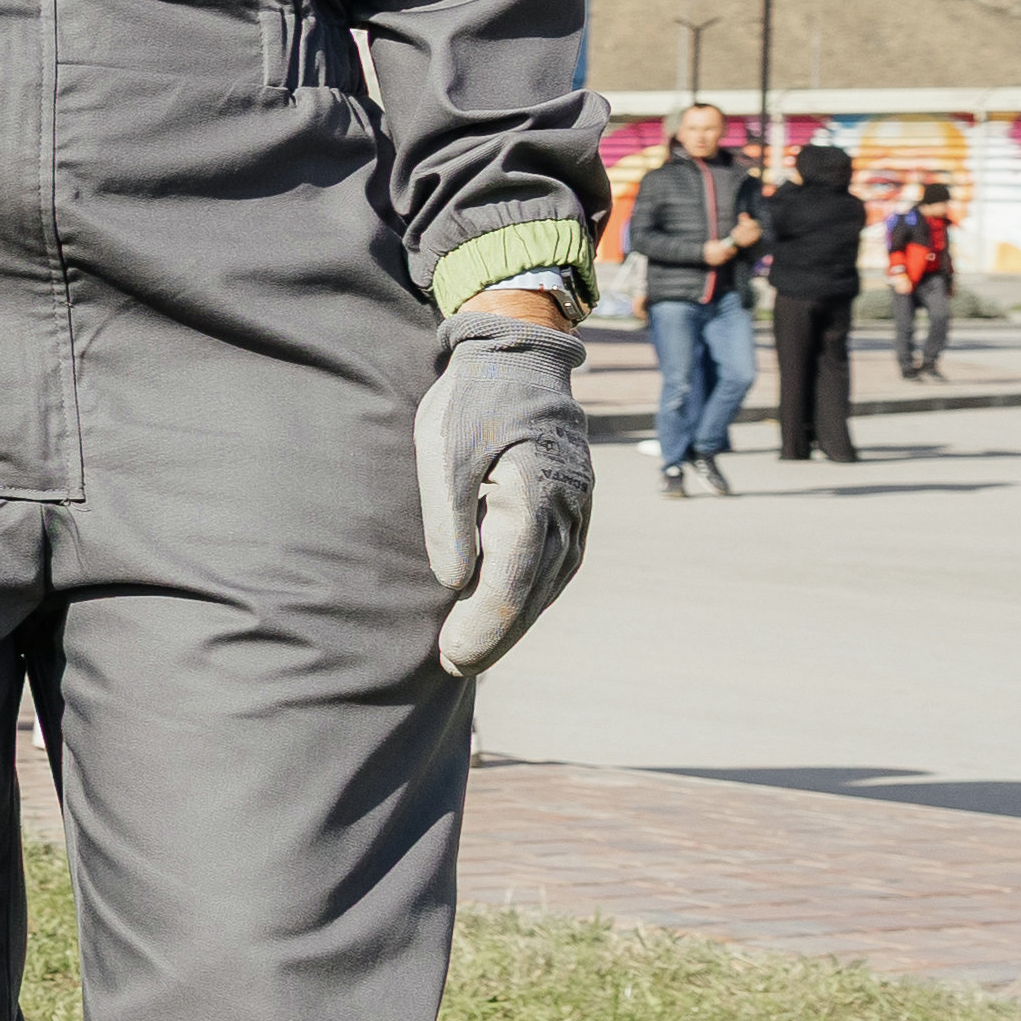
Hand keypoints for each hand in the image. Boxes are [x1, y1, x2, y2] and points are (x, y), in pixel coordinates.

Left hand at [415, 306, 592, 675]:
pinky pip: (561, 557)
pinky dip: (537, 590)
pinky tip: (512, 607)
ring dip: (518, 617)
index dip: (483, 625)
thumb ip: (448, 519)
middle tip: (457, 667)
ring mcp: (578, 503)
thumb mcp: (442, 451)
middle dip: (496, 632)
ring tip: (478, 648)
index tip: (452, 658)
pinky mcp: (575, 498)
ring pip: (553, 579)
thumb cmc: (470, 398)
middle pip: (536, 589)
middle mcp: (567, 506)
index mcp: (534, 494)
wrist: (516, 353)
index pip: (511, 580)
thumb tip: (453, 582)